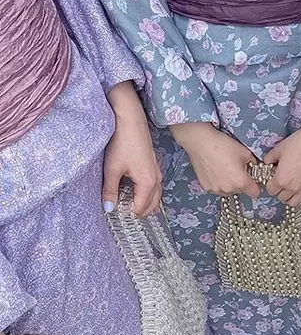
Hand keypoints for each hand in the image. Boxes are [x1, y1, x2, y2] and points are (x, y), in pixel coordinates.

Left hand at [104, 82, 161, 216]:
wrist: (130, 120)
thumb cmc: (121, 143)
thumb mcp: (112, 169)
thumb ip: (110, 191)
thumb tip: (109, 209)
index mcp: (147, 182)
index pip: (141, 207)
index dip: (129, 213)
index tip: (117, 215)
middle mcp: (156, 179)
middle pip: (152, 204)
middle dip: (140, 211)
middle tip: (125, 214)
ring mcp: (157, 171)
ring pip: (156, 195)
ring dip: (146, 203)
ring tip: (131, 206)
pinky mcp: (154, 164)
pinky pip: (156, 186)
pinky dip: (148, 193)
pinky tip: (136, 191)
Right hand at [170, 123, 259, 197]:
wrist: (201, 142)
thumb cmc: (223, 145)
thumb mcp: (245, 152)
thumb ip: (253, 164)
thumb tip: (254, 168)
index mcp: (241, 182)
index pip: (255, 193)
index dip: (255, 186)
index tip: (253, 179)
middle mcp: (229, 189)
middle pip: (241, 191)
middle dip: (241, 182)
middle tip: (236, 169)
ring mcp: (216, 190)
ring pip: (228, 191)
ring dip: (229, 184)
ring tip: (224, 169)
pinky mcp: (205, 187)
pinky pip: (217, 188)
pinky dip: (218, 182)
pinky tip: (215, 171)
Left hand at [264, 125, 300, 205]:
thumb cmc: (298, 142)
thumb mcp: (278, 149)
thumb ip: (269, 159)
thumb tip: (267, 163)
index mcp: (281, 179)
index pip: (271, 190)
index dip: (270, 184)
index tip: (273, 179)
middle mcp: (293, 187)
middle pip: (282, 198)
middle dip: (280, 191)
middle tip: (282, 183)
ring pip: (294, 203)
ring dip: (291, 197)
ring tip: (291, 190)